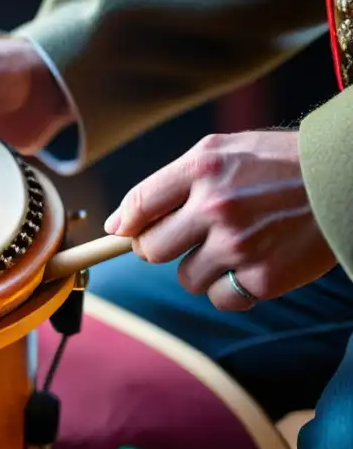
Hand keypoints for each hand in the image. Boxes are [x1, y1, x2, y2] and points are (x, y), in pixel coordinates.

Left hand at [104, 131, 335, 310]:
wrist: (350, 180)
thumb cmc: (283, 164)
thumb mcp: (227, 150)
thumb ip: (170, 181)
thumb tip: (118, 224)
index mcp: (204, 166)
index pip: (139, 205)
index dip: (126, 225)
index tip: (124, 232)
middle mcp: (216, 205)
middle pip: (150, 251)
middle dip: (162, 248)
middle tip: (190, 237)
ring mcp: (238, 244)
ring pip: (186, 278)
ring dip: (202, 268)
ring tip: (237, 245)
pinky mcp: (261, 277)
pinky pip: (221, 298)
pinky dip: (232, 290)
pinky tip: (255, 265)